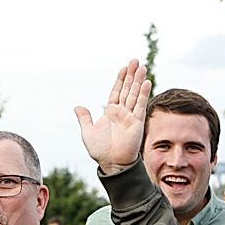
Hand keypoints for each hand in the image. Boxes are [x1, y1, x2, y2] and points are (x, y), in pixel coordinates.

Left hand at [74, 59, 151, 174]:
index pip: (117, 91)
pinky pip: (140, 105)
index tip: (124, 67)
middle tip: (136, 60)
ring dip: (139, 80)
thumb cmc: (100, 150)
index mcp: (111, 112)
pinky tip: (146, 82)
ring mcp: (130, 116)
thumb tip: (77, 107)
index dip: (121, 79)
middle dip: (131, 75)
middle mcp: (122, 112)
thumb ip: (84, 118)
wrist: (111, 163)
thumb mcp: (87, 131)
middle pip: (128, 89)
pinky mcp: (137, 122)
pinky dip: (143, 93)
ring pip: (135, 94)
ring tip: (142, 67)